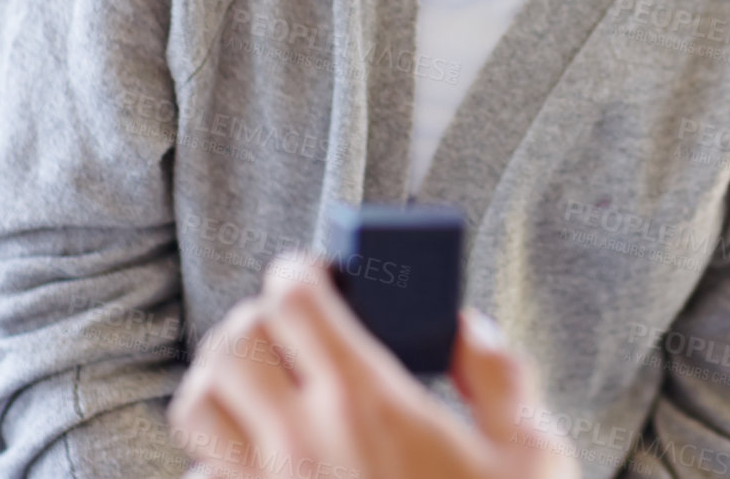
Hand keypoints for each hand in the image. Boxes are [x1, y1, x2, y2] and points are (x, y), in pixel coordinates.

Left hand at [167, 251, 577, 478]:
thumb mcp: (531, 452)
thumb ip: (498, 374)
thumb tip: (463, 329)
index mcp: (367, 403)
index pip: (292, 299)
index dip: (300, 272)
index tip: (320, 276)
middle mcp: (301, 445)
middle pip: (232, 342)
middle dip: (259, 316)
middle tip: (296, 324)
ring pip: (198, 407)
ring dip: (225, 378)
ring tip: (268, 380)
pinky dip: (218, 457)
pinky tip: (265, 457)